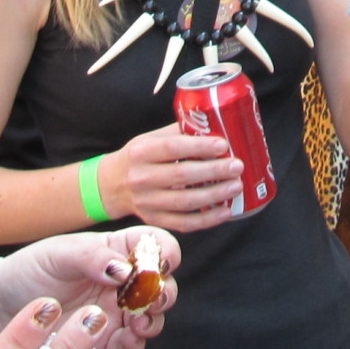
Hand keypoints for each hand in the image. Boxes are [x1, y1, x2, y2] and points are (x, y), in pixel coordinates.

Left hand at [0, 228, 181, 348]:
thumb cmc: (29, 270)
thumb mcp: (57, 253)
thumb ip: (92, 258)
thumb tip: (127, 269)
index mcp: (116, 251)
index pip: (154, 245)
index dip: (165, 251)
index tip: (160, 263)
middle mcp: (122, 283)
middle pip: (162, 284)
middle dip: (164, 290)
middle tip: (152, 298)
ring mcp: (116, 315)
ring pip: (152, 317)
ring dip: (153, 318)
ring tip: (137, 321)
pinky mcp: (104, 344)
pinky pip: (131, 347)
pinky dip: (135, 343)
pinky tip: (125, 338)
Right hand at [103, 127, 243, 233]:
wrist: (112, 185)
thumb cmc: (140, 157)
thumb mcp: (151, 139)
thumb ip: (179, 133)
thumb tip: (216, 125)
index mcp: (141, 152)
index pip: (173, 148)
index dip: (200, 146)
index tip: (223, 144)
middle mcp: (141, 178)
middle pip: (182, 175)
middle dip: (214, 170)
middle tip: (237, 166)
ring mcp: (146, 202)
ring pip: (185, 202)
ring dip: (215, 195)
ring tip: (236, 186)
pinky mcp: (154, 220)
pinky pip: (184, 223)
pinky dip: (207, 219)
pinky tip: (225, 212)